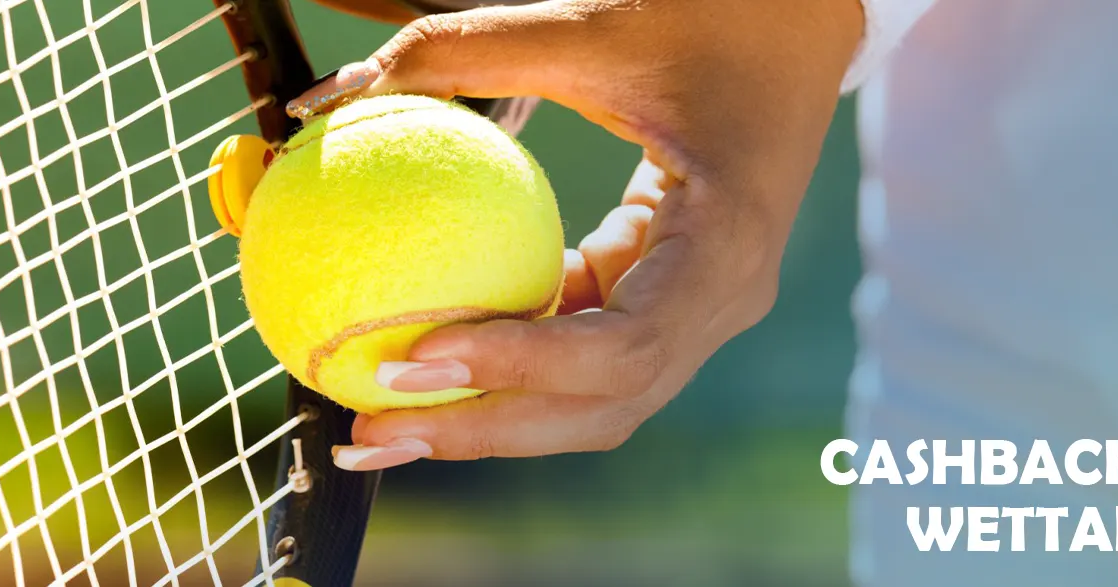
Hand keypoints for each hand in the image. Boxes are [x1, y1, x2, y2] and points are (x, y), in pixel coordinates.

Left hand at [290, 0, 862, 470]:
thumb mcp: (586, 27)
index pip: (623, 346)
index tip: (419, 354)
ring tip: (376, 426)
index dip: (519, 366)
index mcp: (724, 245)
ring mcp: (697, 313)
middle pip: (602, 409)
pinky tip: (421, 364)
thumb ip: (459, 53)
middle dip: (483, 431)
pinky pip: (580, 356)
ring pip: (592, 404)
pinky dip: (505, 370)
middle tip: (370, 430)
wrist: (794, 24)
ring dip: (486, 422)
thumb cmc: (700, 14)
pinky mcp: (663, 303)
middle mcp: (719, 301)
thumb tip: (323, 97)